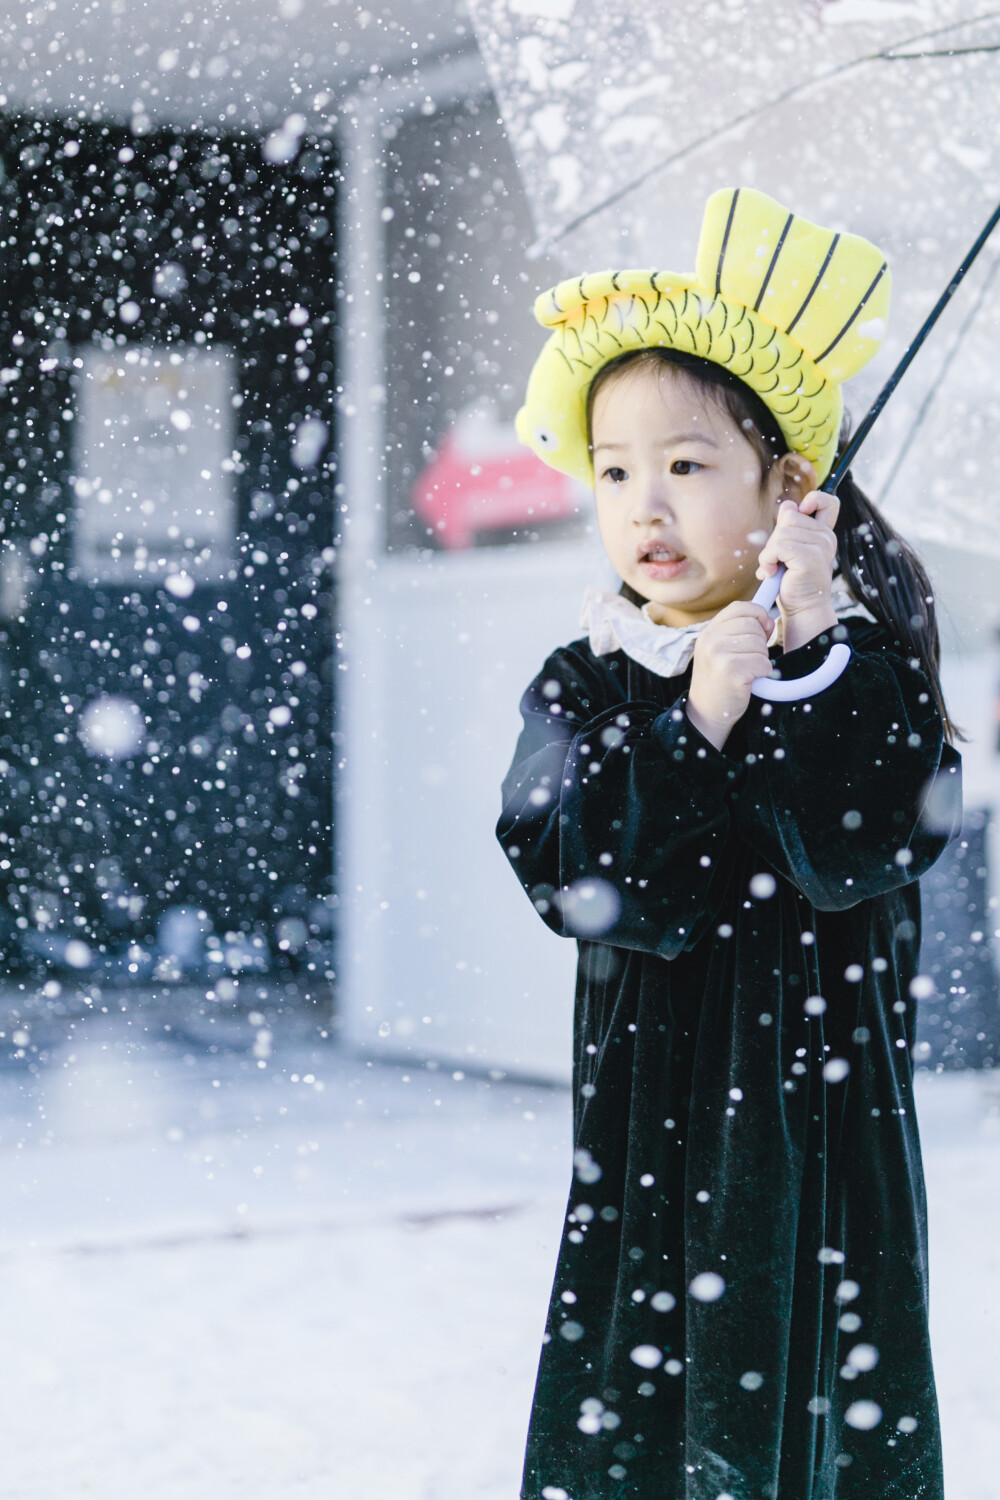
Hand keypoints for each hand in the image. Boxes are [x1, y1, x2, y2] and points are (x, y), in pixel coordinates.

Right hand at [686, 600, 773, 748]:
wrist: (706, 713)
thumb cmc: (720, 681)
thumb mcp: (722, 650)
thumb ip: (742, 632)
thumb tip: (769, 620)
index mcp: (708, 632)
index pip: (740, 607)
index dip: (757, 614)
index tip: (763, 629)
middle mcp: (710, 640)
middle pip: (753, 625)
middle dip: (760, 643)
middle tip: (750, 660)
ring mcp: (718, 655)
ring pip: (760, 645)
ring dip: (762, 660)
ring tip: (748, 672)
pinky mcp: (731, 671)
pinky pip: (763, 663)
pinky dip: (763, 673)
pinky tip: (750, 681)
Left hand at [755, 490, 838, 648]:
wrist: (801, 609)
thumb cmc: (793, 581)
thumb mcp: (789, 550)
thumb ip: (790, 528)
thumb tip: (787, 506)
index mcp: (824, 533)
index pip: (827, 501)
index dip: (813, 500)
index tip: (801, 515)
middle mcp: (826, 537)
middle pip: (789, 516)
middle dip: (775, 538)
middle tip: (776, 559)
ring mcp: (820, 547)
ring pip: (781, 532)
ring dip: (769, 552)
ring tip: (772, 568)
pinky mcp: (809, 559)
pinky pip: (778, 547)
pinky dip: (767, 560)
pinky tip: (771, 573)